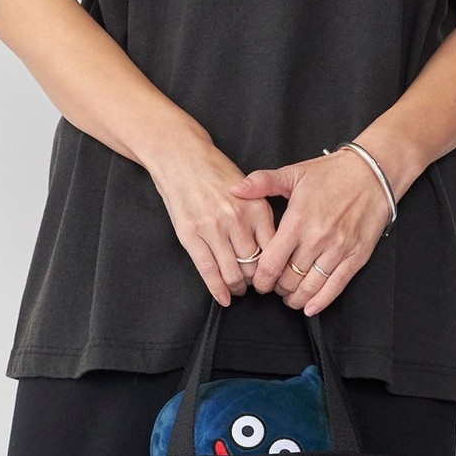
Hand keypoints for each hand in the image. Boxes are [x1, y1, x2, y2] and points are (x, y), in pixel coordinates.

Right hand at [146, 132, 276, 305]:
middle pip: (254, 266)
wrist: (182, 157)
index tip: (271, 277)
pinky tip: (223, 298)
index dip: (273, 269)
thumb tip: (270, 250)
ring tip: (237, 289)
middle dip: (255, 282)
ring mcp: (213, 228)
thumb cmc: (215, 173)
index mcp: (256, 207)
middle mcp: (237, 219)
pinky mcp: (191, 236)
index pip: (273, 250)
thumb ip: (259, 217)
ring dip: (237, 287)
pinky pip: (209, 272)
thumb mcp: (249, 190)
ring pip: (233, 273)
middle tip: (254, 286)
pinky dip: (218, 290)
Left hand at [230, 149, 392, 315]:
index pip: (271, 263)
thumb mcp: (294, 173)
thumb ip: (262, 182)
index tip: (259, 281)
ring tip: (289, 296)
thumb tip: (235, 189)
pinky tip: (309, 307)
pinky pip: (335, 287)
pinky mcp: (356, 256)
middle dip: (277, 289)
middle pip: (288, 279)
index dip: (261, 279)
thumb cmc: (332, 173)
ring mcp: (338, 249)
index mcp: (298, 220)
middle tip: (275, 287)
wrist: (373, 172)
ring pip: (309, 287)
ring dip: (295, 298)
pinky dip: (320, 302)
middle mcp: (317, 238)